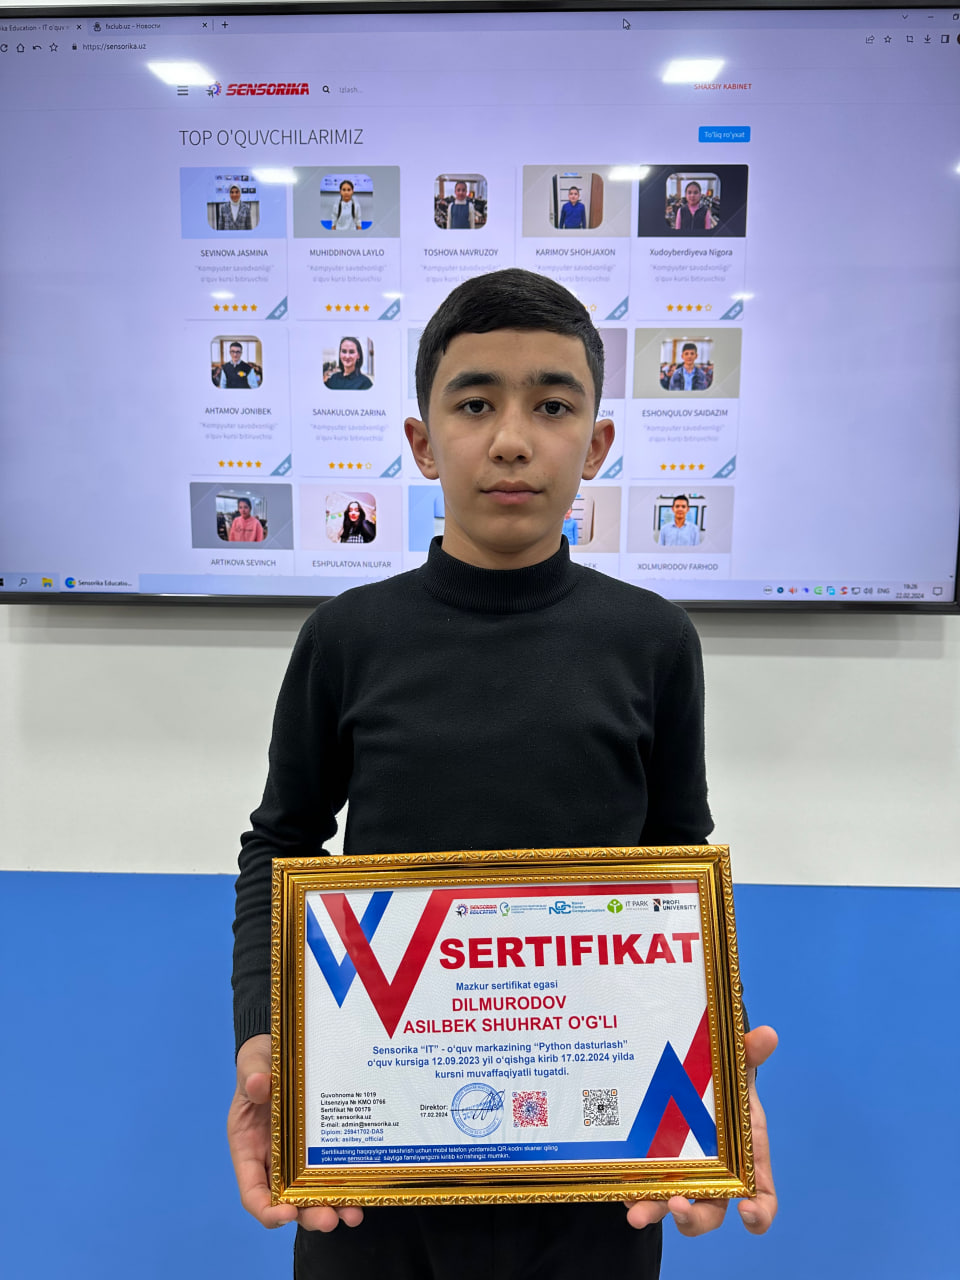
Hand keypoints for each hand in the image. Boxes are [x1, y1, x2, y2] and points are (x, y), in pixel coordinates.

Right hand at [228, 1033, 364, 1232]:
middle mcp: (274, 1160)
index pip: (253, 1191)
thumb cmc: (261, 1062)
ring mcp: (298, 1158)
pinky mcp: (321, 1148)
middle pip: (287, 1201)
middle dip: (308, 1214)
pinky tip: (363, 1192)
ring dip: (331, 1208)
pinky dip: (345, 1186)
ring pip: (312, 1194)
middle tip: (329, 1220)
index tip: (286, 1214)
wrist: (285, 1050)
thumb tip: (258, 1084)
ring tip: (353, 1215)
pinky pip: (331, 1172)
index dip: (266, 1209)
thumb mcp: (253, 1064)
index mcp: (249, 1148)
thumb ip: (252, 1075)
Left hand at [625, 1025, 777, 1236]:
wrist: (686, 1074)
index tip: (749, 1213)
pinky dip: (631, 1193)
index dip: (759, 1214)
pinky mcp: (652, 1171)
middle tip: (677, 1206)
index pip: (761, 1198)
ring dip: (654, 1212)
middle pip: (710, 1213)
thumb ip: (748, 1053)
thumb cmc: (721, 1082)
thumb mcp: (733, 1067)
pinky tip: (618, 1189)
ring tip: (635, 1214)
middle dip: (694, 1220)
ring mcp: (682, 1177)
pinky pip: (642, 1190)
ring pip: (671, 1207)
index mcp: (743, 1158)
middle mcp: (714, 1176)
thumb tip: (767, 1034)